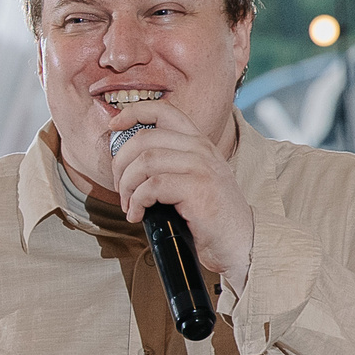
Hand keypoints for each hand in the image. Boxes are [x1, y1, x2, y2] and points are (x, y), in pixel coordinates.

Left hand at [105, 98, 254, 291]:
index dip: (134, 112)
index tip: (113, 125)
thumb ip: (168, 164)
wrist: (241, 243)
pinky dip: (137, 201)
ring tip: (129, 204)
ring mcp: (202, 168)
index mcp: (198, 143)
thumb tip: (125, 160)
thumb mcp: (192, 180)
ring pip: (145, 162)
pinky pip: (152, 187)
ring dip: (127, 186)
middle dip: (121, 163)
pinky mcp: (198, 190)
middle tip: (119, 187)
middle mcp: (202, 150)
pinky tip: (137, 215)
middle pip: (145, 139)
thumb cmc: (210, 217)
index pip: (164, 111)